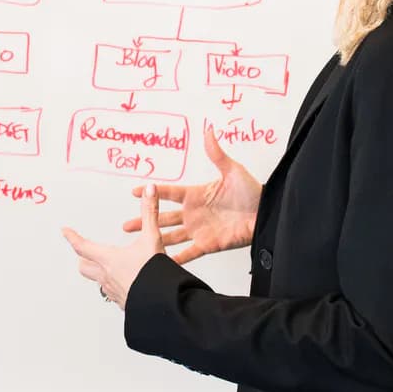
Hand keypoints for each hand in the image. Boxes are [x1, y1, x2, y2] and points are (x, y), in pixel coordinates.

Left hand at [61, 185, 162, 310]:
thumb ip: (150, 213)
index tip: (65, 231)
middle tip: (82, 252)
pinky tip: (126, 283)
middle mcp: (107, 276)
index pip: (82, 246)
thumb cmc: (154, 273)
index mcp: (108, 259)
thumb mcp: (153, 238)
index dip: (72, 237)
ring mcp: (114, 292)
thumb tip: (150, 190)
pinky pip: (113, 293)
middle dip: (83, 258)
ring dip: (99, 273)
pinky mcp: (124, 303)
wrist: (163, 303)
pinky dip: (115, 286)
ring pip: (98, 282)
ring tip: (106, 267)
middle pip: (84, 267)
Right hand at [123, 124, 261, 264]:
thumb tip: (209, 130)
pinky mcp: (208, 244)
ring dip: (155, 239)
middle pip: (163, 218)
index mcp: (196, 195)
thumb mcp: (232, 170)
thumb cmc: (253, 192)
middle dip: (145, 221)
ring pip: (171, 236)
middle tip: (126, 225)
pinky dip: (176, 259)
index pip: (169, 193)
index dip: (152, 192)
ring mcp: (199, 230)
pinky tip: (161, 262)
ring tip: (138, 244)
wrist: (266, 214)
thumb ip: (216, 154)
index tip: (135, 191)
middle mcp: (194, 214)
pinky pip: (189, 253)